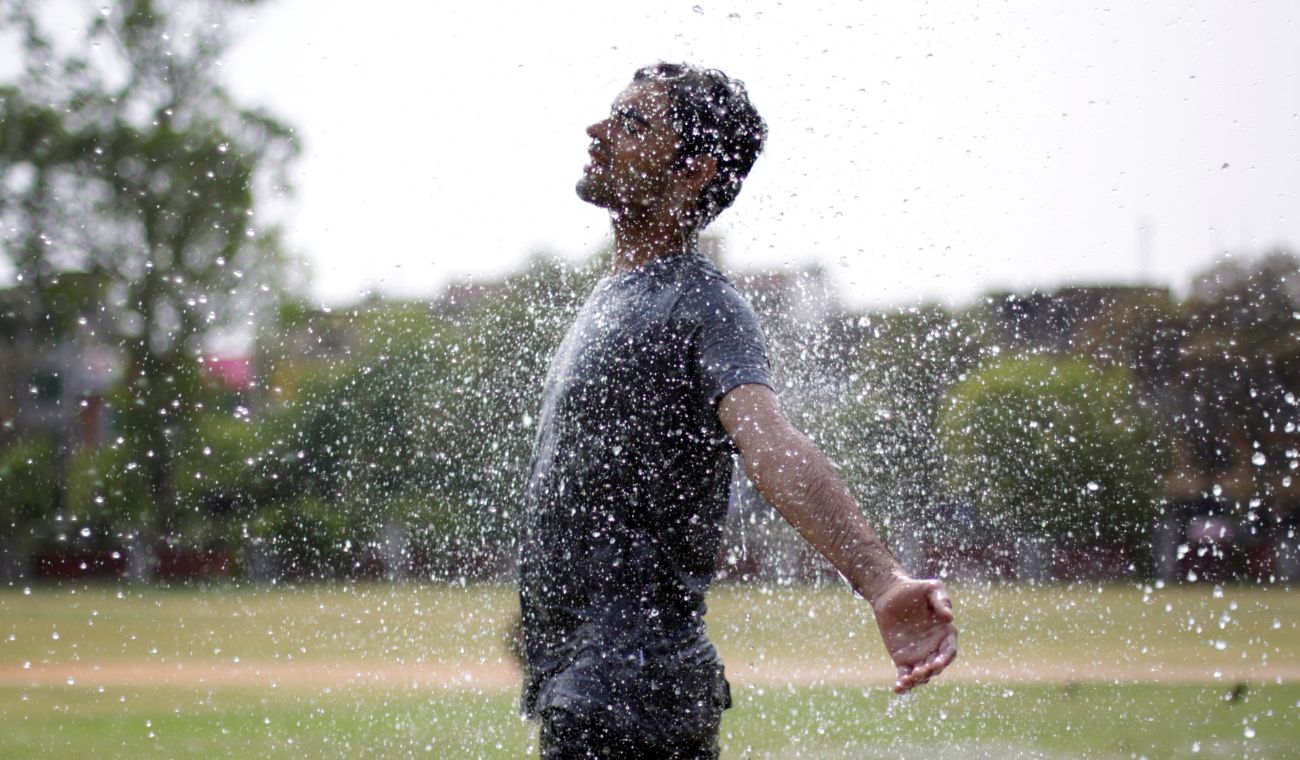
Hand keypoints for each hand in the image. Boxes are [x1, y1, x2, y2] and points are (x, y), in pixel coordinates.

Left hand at [872, 575, 957, 692]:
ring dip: (917, 680)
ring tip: (907, 680)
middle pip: (937, 667)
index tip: (936, 662)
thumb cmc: (915, 590)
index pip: (949, 651)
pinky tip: (898, 688)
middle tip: (919, 671)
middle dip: (930, 671)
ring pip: (923, 675)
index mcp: (945, 634)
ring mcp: (919, 656)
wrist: (891, 594)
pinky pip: (905, 675)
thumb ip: (941, 600)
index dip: (944, 659)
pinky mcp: (903, 660)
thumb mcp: (931, 588)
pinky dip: (904, 684)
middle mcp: (934, 648)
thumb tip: (950, 617)